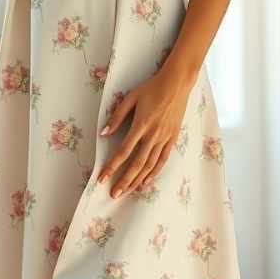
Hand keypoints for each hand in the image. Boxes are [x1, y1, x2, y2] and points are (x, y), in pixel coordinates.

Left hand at [96, 64, 193, 198]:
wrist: (177, 83)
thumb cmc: (151, 88)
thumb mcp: (131, 97)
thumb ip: (117, 116)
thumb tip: (103, 133)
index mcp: (141, 125)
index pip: (123, 151)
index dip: (112, 166)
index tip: (102, 178)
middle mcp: (153, 135)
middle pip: (137, 163)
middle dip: (124, 180)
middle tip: (114, 194)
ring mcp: (164, 138)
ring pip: (150, 165)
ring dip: (138, 180)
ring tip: (128, 192)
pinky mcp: (173, 138)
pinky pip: (163, 159)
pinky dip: (154, 172)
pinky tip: (147, 181)